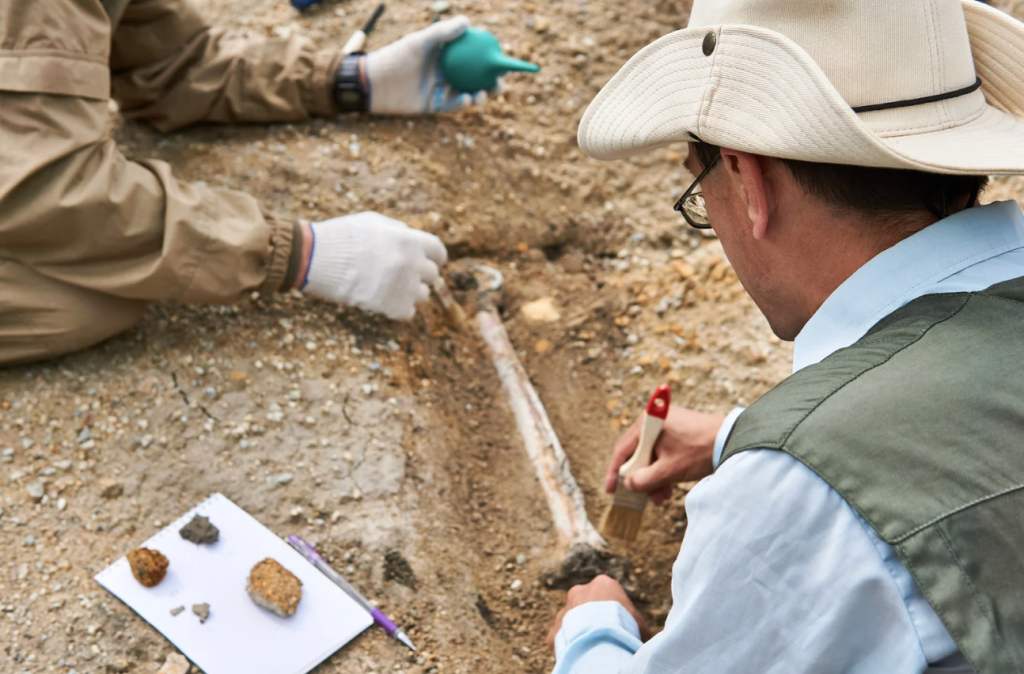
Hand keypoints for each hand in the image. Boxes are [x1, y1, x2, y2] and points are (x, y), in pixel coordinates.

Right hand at [301, 212, 446, 319]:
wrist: (316, 259)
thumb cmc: (342, 237)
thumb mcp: (373, 222)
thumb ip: (397, 229)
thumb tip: (411, 235)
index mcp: (410, 240)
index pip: (439, 252)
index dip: (433, 257)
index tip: (426, 261)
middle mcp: (412, 263)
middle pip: (432, 274)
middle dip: (419, 273)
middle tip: (400, 274)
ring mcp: (404, 287)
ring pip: (423, 295)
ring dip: (410, 292)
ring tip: (388, 287)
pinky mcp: (393, 307)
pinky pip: (409, 312)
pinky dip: (398, 308)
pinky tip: (384, 300)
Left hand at [364, 16, 495, 114]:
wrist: (377, 83)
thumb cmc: (397, 57)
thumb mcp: (420, 41)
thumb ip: (443, 32)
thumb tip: (467, 22)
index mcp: (448, 56)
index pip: (474, 57)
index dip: (489, 60)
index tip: (501, 61)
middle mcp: (448, 72)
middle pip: (477, 78)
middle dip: (492, 83)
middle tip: (498, 83)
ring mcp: (442, 89)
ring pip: (469, 94)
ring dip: (480, 96)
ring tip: (481, 94)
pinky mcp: (436, 106)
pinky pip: (455, 106)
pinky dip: (463, 104)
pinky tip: (466, 99)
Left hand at [546, 575, 649, 651]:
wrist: (599, 638)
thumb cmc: (624, 628)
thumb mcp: (639, 625)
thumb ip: (637, 627)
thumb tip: (642, 638)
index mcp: (602, 584)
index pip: (608, 596)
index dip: (614, 614)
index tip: (619, 627)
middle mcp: (579, 592)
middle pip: (586, 606)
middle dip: (592, 620)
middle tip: (603, 638)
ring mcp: (564, 611)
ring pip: (571, 623)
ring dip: (579, 633)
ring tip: (591, 649)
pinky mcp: (553, 631)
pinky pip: (561, 640)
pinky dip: (569, 648)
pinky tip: (579, 657)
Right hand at [605, 406, 723, 504]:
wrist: (733, 442)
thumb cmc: (699, 451)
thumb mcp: (669, 470)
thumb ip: (644, 480)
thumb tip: (629, 484)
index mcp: (648, 423)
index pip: (623, 449)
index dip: (615, 472)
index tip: (611, 490)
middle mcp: (654, 421)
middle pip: (637, 454)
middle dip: (641, 479)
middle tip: (644, 497)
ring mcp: (667, 426)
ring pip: (651, 456)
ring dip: (653, 478)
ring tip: (661, 497)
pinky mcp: (678, 433)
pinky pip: (663, 454)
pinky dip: (663, 471)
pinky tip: (669, 488)